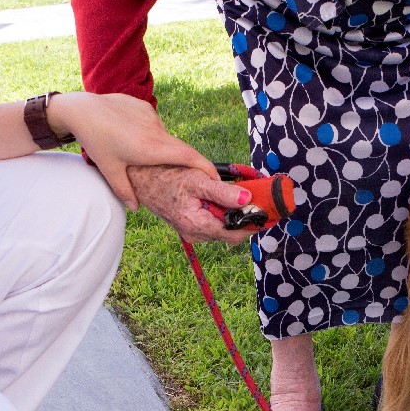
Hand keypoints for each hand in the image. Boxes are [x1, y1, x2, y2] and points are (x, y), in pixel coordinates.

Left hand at [50, 92, 217, 209]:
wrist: (83, 109)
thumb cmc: (96, 141)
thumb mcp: (110, 170)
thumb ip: (125, 192)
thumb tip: (137, 209)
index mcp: (151, 148)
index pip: (189, 158)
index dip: (206, 168)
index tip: (216, 178)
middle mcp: (156, 131)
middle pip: (180, 149)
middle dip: (182, 162)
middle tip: (174, 173)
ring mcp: (151, 116)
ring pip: (164, 137)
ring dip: (158, 148)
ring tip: (134, 151)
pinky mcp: (145, 107)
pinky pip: (153, 124)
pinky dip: (147, 134)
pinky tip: (128, 134)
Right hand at [128, 164, 258, 244]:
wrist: (142, 179)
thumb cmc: (168, 177)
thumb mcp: (197, 180)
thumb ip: (223, 192)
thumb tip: (248, 200)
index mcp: (196, 225)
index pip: (234, 233)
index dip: (252, 224)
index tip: (267, 212)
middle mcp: (194, 234)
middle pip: (230, 233)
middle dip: (246, 220)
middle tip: (258, 202)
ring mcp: (192, 232)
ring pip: (223, 230)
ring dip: (235, 217)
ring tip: (243, 198)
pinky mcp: (190, 227)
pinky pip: (214, 225)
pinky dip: (224, 215)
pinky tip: (226, 201)